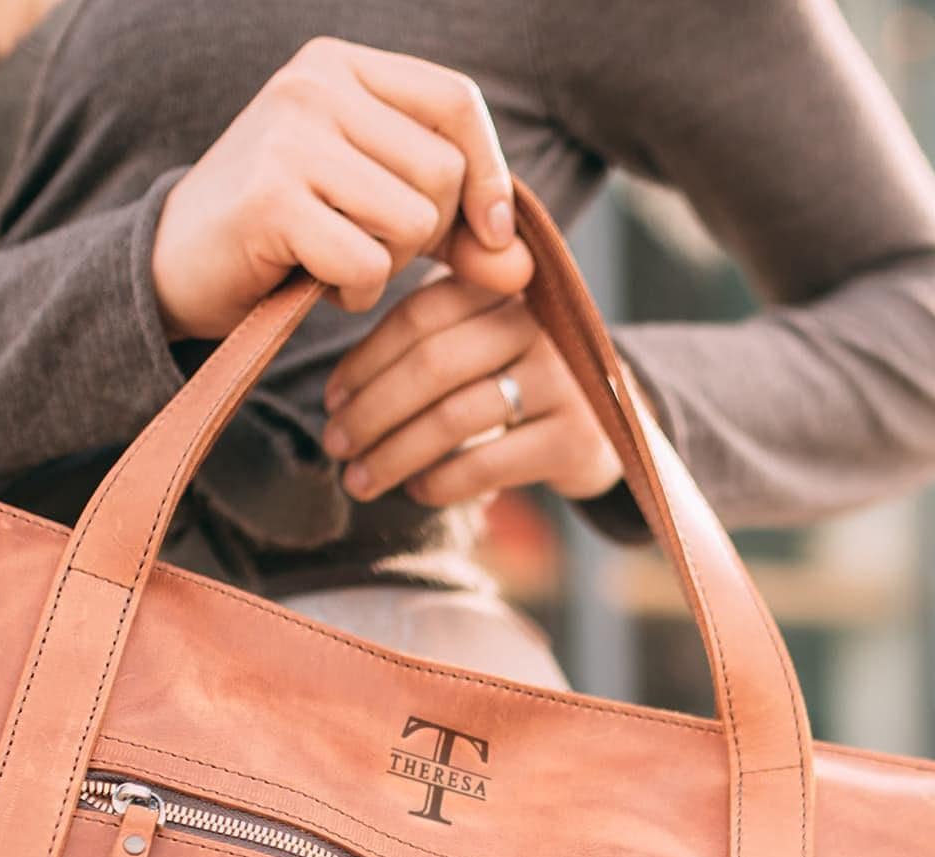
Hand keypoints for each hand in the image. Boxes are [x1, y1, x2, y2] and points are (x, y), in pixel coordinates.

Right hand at [151, 39, 533, 341]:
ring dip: (386, 267)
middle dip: (423, 235)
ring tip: (337, 262)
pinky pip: (366, 263)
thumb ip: (453, 232)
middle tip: (371, 250)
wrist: (174, 266)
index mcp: (342, 66)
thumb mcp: (373, 214)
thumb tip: (524, 269)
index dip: (489, 173)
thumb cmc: (281, 237)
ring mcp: (290, 135)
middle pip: (442, 172)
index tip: (490, 234)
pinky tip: (314, 283)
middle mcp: (315, 83)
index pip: (456, 102)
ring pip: (411, 219)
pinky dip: (352, 294)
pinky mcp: (272, 198)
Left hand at [321, 276, 622, 505]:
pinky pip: (488, 462)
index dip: (366, 360)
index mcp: (502, 289)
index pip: (420, 315)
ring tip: (360, 481)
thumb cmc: (514, 382)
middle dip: (372, 411)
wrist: (603, 425)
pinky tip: (416, 490)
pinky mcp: (573, 438)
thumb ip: (425, 339)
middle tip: (335, 445)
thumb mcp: (478, 341)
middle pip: (434, 364)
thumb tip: (336, 398)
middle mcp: (537, 324)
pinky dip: (441, 481)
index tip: (331, 401)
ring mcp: (562, 380)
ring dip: (394, 454)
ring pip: (456, 416)